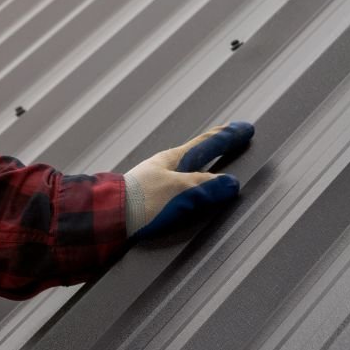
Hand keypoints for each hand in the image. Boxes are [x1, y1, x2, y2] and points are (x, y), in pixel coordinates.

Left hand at [124, 121, 253, 240]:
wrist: (105, 221)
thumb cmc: (139, 203)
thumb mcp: (179, 192)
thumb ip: (206, 188)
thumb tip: (231, 183)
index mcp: (173, 160)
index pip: (207, 144)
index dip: (227, 137)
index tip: (244, 128)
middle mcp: (165, 168)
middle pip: (197, 154)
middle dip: (216, 146)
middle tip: (233, 137)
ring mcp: (156, 184)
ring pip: (187, 171)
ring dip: (203, 167)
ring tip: (215, 164)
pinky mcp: (149, 203)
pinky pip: (179, 191)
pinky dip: (191, 188)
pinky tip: (191, 197)